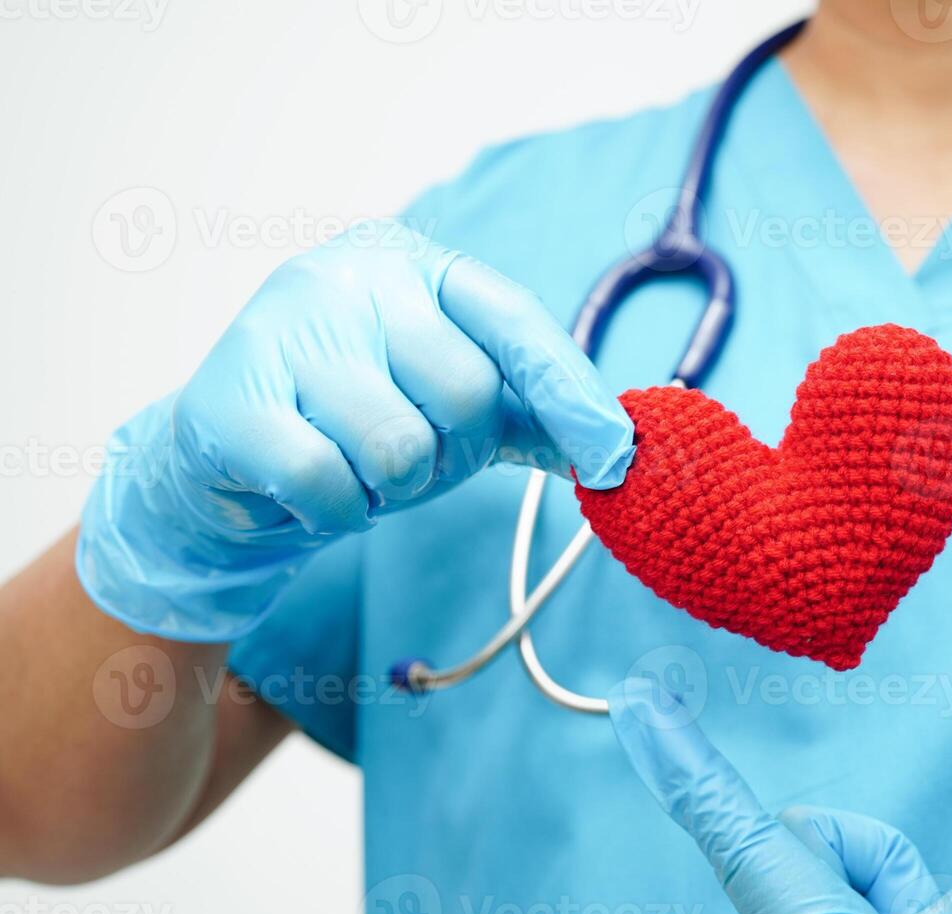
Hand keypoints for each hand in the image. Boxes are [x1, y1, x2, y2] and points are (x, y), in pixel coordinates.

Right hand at [77, 221, 633, 641]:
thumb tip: (625, 447)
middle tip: (410, 453)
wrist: (231, 460)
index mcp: (414, 264)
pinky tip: (310, 490)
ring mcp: (280, 327)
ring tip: (353, 466)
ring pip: (397, 447)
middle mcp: (346, 275)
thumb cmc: (361, 420)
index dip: (571, 390)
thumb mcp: (456, 407)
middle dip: (453, 451)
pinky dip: (335, 512)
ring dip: (390, 488)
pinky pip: (327, 485)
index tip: (616, 456)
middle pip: (467, 389)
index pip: (515, 320)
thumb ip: (537, 412)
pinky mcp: (228, 397)